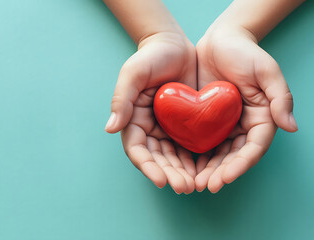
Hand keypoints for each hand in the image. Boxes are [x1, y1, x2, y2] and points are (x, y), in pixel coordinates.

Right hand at [105, 33, 196, 193]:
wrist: (173, 45)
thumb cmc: (150, 57)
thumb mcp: (133, 73)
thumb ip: (121, 99)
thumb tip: (110, 129)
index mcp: (133, 120)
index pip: (138, 150)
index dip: (148, 167)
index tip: (162, 180)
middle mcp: (149, 128)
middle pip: (157, 158)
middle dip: (169, 174)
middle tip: (185, 187)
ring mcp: (167, 128)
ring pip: (173, 157)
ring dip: (182, 172)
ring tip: (196, 185)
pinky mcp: (185, 124)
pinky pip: (189, 146)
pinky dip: (195, 160)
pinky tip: (206, 170)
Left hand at [194, 26, 297, 192]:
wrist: (219, 41)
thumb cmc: (245, 53)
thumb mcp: (266, 70)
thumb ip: (280, 97)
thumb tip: (290, 126)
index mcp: (261, 118)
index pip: (253, 148)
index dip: (240, 165)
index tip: (224, 178)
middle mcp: (243, 125)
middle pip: (233, 156)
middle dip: (220, 173)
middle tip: (204, 186)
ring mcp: (224, 124)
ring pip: (217, 153)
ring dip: (207, 170)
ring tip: (193, 183)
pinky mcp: (206, 119)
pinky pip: (201, 141)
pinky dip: (194, 154)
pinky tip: (184, 165)